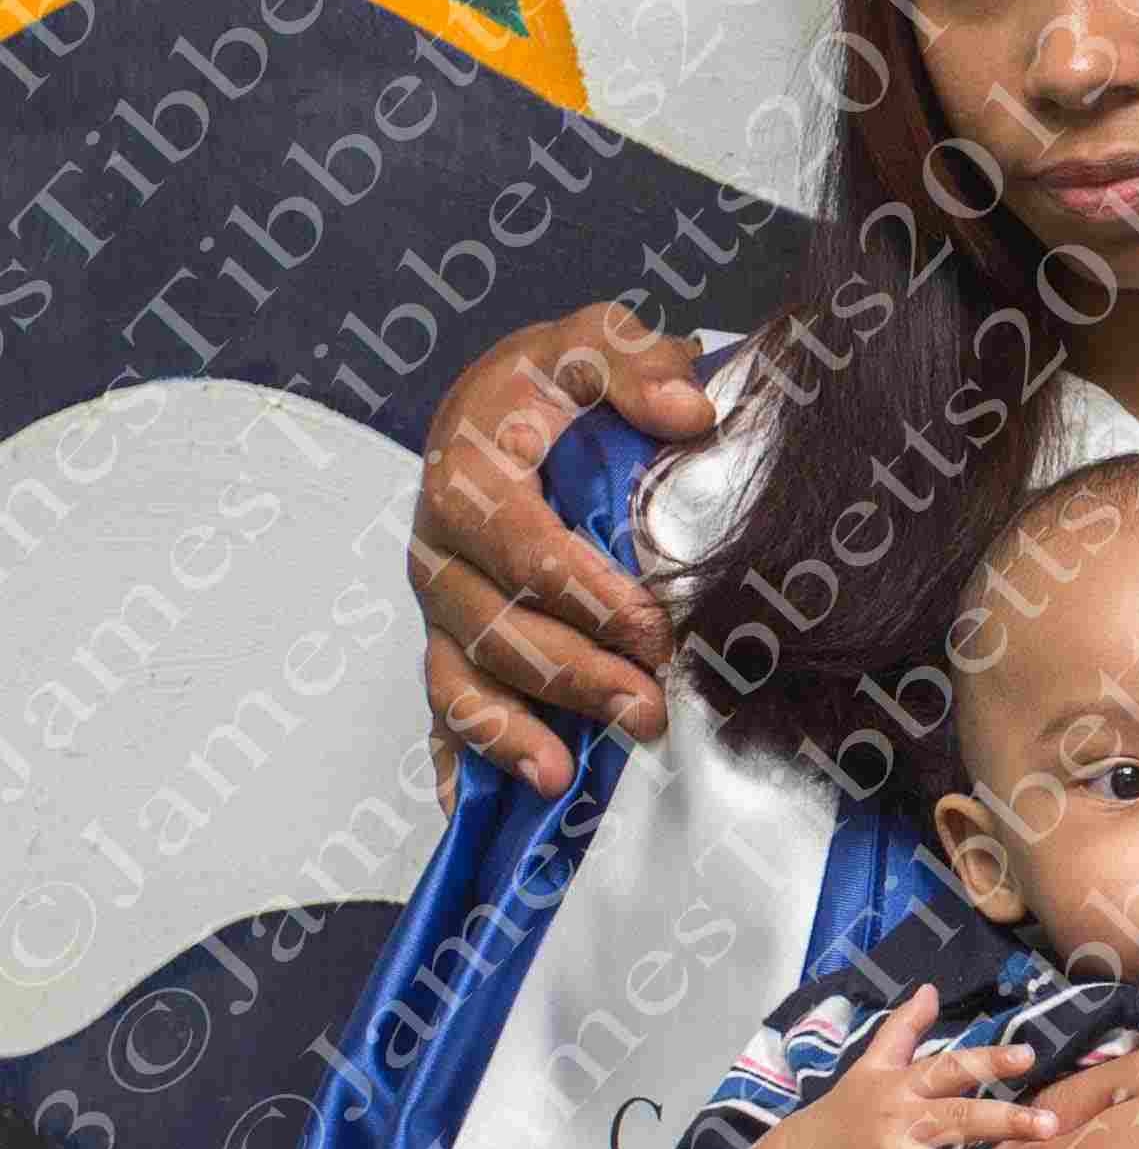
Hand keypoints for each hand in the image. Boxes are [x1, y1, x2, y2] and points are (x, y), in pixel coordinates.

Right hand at [411, 301, 717, 806]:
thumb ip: (637, 366)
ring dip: (516, 730)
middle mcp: (440, 544)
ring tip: (568, 775)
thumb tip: (689, 412)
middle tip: (649, 708)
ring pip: (462, 677)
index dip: (583, 589)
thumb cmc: (555, 384)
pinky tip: (476, 805)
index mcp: (468, 469)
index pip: (518, 540)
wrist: (509, 408)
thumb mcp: (594, 344)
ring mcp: (440, 602)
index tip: (652, 624)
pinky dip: (459, 758)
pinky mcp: (449, 642)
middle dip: (572, 674)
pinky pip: (441, 710)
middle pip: (493, 624)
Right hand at [787, 990, 1053, 1148]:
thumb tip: (931, 987)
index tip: (1029, 1055)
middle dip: (1002, 1121)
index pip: (950, 1067)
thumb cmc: (845, 1109)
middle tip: (1049, 1125)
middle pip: (954, 1118)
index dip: (988, 1059)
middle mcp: (896, 1120)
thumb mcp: (870, 1064)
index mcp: (901, 1085)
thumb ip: (903, 1028)